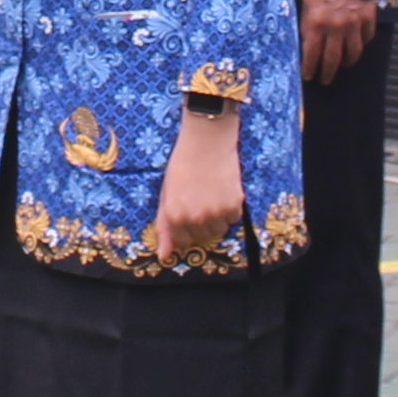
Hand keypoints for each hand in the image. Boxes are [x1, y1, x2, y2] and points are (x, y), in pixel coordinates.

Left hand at [149, 102, 243, 261]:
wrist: (207, 140)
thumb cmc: (183, 163)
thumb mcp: (167, 193)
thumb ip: (165, 226)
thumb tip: (164, 256)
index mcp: (173, 215)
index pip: (182, 241)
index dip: (185, 228)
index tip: (188, 213)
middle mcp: (193, 218)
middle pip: (201, 237)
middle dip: (200, 223)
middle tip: (200, 198)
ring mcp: (214, 213)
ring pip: (218, 230)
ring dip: (216, 217)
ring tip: (211, 193)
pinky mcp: (233, 206)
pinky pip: (233, 218)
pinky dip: (230, 208)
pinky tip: (223, 189)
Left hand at [299, 0, 376, 81]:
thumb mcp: (307, 3)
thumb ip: (307, 25)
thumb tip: (304, 46)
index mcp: (315, 22)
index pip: (311, 54)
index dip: (309, 69)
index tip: (308, 76)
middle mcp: (335, 26)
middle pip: (332, 60)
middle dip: (327, 73)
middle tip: (324, 80)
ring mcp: (354, 23)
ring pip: (352, 54)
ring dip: (346, 62)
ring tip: (341, 65)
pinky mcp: (368, 18)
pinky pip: (366, 39)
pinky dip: (361, 44)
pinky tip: (355, 45)